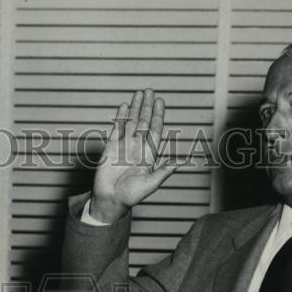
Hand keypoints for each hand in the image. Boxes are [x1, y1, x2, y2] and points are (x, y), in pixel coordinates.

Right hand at [89, 89, 179, 223]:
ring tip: (138, 93)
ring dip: (135, 108)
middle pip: (144, 122)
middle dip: (147, 107)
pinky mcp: (111, 148)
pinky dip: (120, 117)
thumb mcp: (151, 184)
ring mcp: (124, 146)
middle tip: (150, 91)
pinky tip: (123, 106)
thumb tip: (181, 163)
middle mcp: (138, 147)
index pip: (155, 130)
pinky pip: (117, 129)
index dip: (158, 116)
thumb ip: (163, 172)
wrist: (110, 200)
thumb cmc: (131, 196)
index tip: (160, 102)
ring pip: (131, 122)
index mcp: (149, 155)